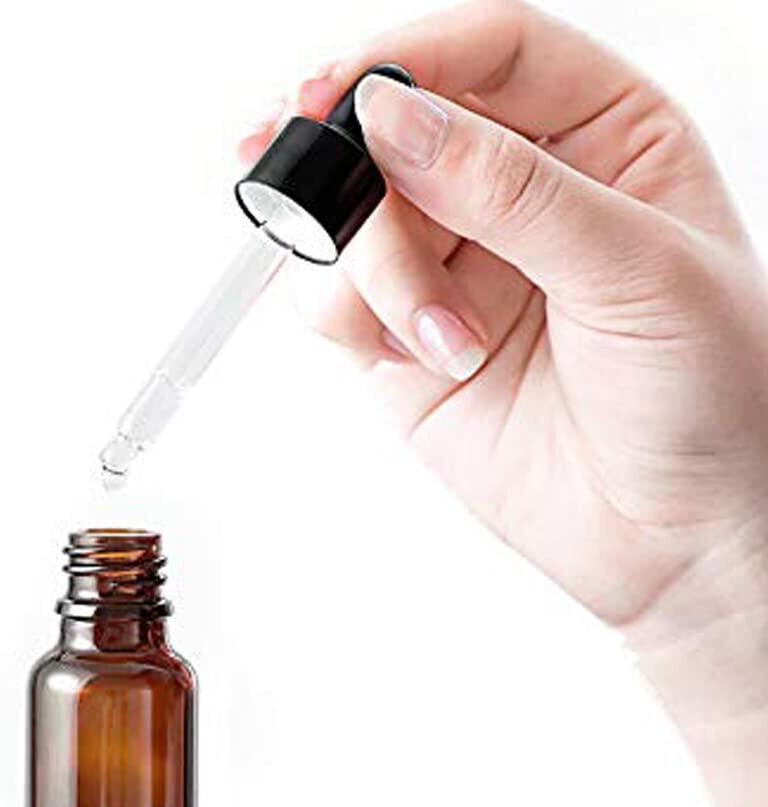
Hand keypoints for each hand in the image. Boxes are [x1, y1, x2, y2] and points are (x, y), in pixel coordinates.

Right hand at [243, 0, 767, 628]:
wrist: (676, 537)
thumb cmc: (710, 396)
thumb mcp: (635, 272)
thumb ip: (513, 190)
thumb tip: (394, 121)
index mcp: (602, 135)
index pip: (490, 53)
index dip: (409, 58)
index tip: (343, 93)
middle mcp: (516, 190)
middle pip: (396, 126)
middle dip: (354, 165)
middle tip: (312, 183)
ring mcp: (453, 264)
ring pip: (350, 216)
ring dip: (370, 270)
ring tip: (438, 338)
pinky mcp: (406, 335)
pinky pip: (334, 297)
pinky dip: (351, 320)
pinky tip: (424, 357)